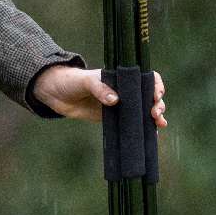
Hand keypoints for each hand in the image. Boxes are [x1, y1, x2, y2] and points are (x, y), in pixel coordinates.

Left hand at [32, 64, 167, 128]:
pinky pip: (131, 124)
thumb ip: (100, 89)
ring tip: (159, 124)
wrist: (56, 94)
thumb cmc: (72, 81)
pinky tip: (153, 137)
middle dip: (157, 104)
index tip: (155, 95)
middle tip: (155, 113)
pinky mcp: (112, 118)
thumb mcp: (86, 81)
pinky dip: (143, 130)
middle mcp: (124, 90)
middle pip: (148, 96)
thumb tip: (115, 100)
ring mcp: (120, 105)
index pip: (146, 78)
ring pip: (143, 111)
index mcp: (121, 77)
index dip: (155, 86)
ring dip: (155, 118)